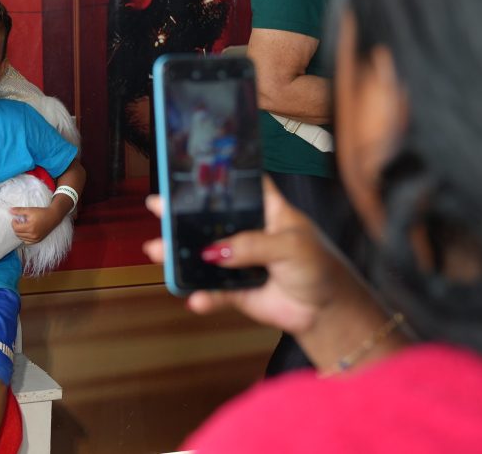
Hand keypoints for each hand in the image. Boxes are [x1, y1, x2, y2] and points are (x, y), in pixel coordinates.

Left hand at [8, 206, 59, 243]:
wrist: (53, 217)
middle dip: (16, 227)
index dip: (13, 223)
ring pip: (21, 238)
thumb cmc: (42, 212)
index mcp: (31, 227)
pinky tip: (26, 231)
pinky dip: (24, 237)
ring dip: (19, 232)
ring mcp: (36, 239)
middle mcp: (33, 235)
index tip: (16, 218)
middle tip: (19, 221)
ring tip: (23, 226)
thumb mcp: (30, 210)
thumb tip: (9, 210)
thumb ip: (19, 210)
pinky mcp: (38, 240)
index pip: (16, 228)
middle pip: (17, 234)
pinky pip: (27, 242)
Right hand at [143, 179, 365, 336]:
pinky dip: (203, 296)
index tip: (187, 168)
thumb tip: (214, 252)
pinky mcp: (235, 290)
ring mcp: (237, 261)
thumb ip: (252, 246)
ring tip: (157, 251)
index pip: (238, 186)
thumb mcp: (291, 246)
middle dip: (180, 214)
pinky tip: (194, 297)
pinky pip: (213, 291)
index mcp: (264, 210)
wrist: (325, 312)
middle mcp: (246, 231)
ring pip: (202, 255)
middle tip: (156, 205)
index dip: (215, 176)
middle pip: (209, 219)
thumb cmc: (319, 267)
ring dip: (179, 255)